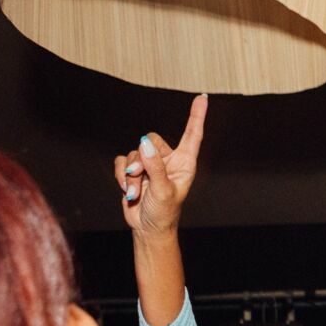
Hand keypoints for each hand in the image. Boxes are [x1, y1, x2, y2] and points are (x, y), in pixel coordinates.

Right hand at [115, 94, 207, 236]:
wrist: (148, 228)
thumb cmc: (164, 213)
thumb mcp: (162, 190)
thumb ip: (154, 166)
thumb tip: (144, 143)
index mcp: (184, 163)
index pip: (192, 135)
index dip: (197, 116)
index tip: (203, 97)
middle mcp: (168, 160)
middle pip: (151, 139)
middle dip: (142, 158)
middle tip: (140, 176)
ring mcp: (150, 164)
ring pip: (134, 152)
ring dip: (130, 173)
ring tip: (136, 192)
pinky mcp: (134, 170)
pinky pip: (122, 161)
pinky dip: (122, 175)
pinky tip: (128, 190)